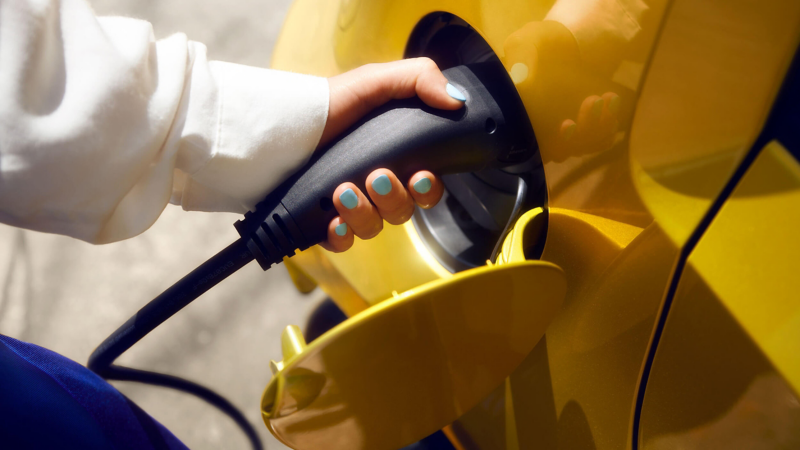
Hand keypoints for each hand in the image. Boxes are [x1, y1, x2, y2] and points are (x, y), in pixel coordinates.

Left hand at [318, 58, 461, 251]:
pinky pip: (343, 243)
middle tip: (376, 177)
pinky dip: (341, 236)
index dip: (429, 189)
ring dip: (364, 212)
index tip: (421, 177)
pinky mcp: (322, 224)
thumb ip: (419, 79)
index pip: (426, 188)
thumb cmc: (325, 105)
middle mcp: (374, 186)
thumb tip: (458, 99)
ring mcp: (349, 207)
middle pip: (403, 211)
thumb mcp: (372, 81)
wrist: (275, 126)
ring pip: (374, 228)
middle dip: (394, 198)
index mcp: (393, 159)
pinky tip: (333, 222)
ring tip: (343, 191)